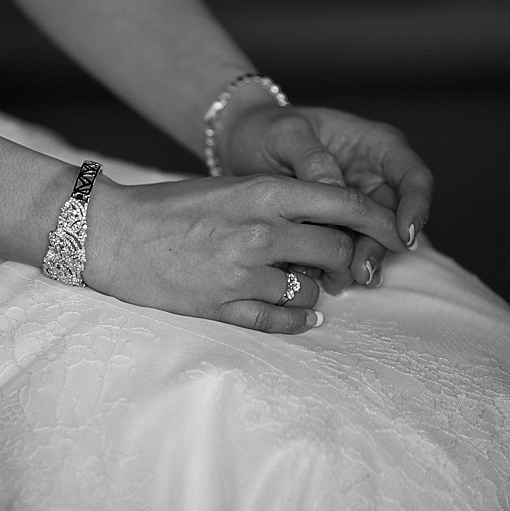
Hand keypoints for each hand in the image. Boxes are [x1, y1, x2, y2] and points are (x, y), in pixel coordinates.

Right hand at [83, 174, 406, 333]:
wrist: (111, 234)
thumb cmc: (169, 207)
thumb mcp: (231, 188)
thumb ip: (279, 201)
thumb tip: (331, 220)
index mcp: (263, 193)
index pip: (344, 203)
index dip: (380, 219)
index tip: (398, 230)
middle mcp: (259, 232)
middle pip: (338, 251)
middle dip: (346, 260)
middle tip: (339, 265)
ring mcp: (241, 272)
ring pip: (312, 292)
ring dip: (314, 292)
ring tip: (296, 284)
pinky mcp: (221, 305)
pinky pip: (279, 322)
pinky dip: (296, 322)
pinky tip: (299, 318)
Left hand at [217, 104, 433, 294]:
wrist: (241, 148)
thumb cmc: (266, 130)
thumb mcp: (285, 133)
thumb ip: (312, 157)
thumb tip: (334, 190)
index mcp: (376, 147)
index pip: (413, 176)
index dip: (416, 206)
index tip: (404, 234)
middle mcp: (373, 179)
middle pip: (394, 217)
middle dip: (380, 246)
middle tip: (361, 271)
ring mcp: (355, 207)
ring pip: (370, 240)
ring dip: (356, 262)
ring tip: (336, 281)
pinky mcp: (334, 229)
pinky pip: (340, 251)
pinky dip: (329, 265)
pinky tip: (313, 275)